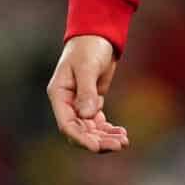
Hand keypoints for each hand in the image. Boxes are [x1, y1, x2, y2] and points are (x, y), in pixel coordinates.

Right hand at [47, 34, 129, 152]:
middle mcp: (67, 103)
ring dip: (106, 138)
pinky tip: (123, 133)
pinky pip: (99, 124)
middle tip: (120, 145)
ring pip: (91, 130)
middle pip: (80, 131)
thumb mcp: (87, 67)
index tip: (97, 147)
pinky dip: (109, 130)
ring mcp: (79, 105)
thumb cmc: (88, 48)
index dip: (81, 138)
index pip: (67, 124)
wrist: (98, 36)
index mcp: (59, 95)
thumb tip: (86, 115)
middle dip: (99, 140)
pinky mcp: (92, 103)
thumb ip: (86, 92)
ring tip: (124, 141)